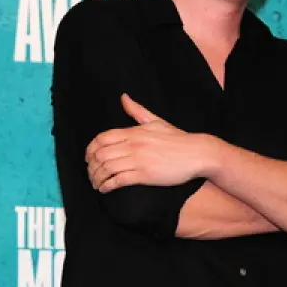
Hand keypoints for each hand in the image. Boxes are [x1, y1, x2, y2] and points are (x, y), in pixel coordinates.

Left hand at [85, 94, 213, 191]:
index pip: (102, 139)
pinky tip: (105, 189)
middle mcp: (133, 145)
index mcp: (134, 132)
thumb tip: (124, 98)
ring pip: (106, 168)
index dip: (90, 150)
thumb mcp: (157, 121)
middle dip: (91, 167)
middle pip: (100, 154)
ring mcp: (138, 160)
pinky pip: (118, 180)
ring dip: (97, 178)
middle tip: (91, 174)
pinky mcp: (144, 174)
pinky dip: (107, 185)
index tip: (88, 159)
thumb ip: (138, 111)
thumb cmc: (179, 139)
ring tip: (96, 184)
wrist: (198, 153)